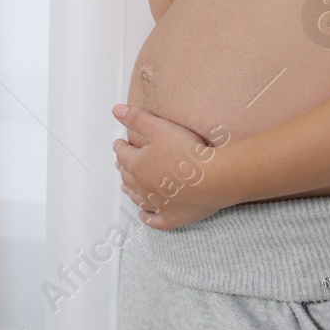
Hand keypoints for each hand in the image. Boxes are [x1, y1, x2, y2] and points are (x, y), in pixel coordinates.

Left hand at [111, 103, 232, 229]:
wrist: (213, 179)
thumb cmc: (187, 153)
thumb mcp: (159, 127)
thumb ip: (137, 118)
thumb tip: (116, 110)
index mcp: (138, 165)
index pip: (123, 154)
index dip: (120, 147)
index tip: (119, 144)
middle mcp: (143, 187)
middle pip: (128, 177)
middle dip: (123, 168)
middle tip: (120, 163)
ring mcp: (157, 204)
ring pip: (138, 198)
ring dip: (130, 191)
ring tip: (126, 187)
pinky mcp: (172, 217)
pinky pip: (155, 220)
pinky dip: (148, 217)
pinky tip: (145, 215)